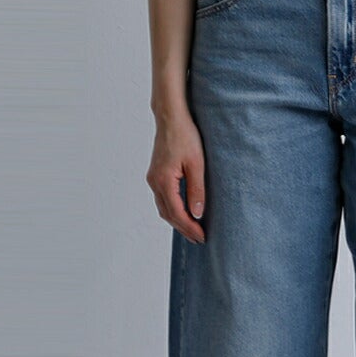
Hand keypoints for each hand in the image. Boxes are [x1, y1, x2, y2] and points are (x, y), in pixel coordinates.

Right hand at [148, 110, 206, 243]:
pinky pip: (163, 199)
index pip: (177, 213)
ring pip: (164, 208)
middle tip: (199, 239)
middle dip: (184, 228)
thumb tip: (197, 214)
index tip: (202, 236)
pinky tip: (184, 214)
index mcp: (163, 181)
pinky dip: (173, 210)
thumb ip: (196, 190)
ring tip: (193, 230)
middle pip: (168, 214)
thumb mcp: (196, 164)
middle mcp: (154, 182)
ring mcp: (153, 179)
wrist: (170, 117)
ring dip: (177, 221)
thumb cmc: (185, 136)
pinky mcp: (156, 175)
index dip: (190, 227)